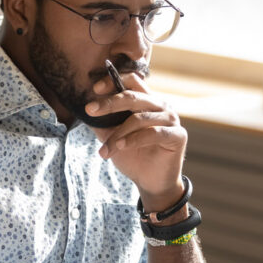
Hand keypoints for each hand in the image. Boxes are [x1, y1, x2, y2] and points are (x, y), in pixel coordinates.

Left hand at [85, 73, 186, 210]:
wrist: (150, 182)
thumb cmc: (133, 156)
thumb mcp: (112, 137)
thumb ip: (102, 122)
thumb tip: (85, 110)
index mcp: (147, 101)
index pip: (132, 81)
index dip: (114, 80)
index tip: (95, 89)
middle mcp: (160, 106)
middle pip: (133, 96)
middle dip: (109, 103)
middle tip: (90, 110)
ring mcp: (171, 119)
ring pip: (139, 118)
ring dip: (117, 133)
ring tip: (104, 149)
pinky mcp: (177, 135)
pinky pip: (153, 133)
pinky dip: (133, 140)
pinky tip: (120, 147)